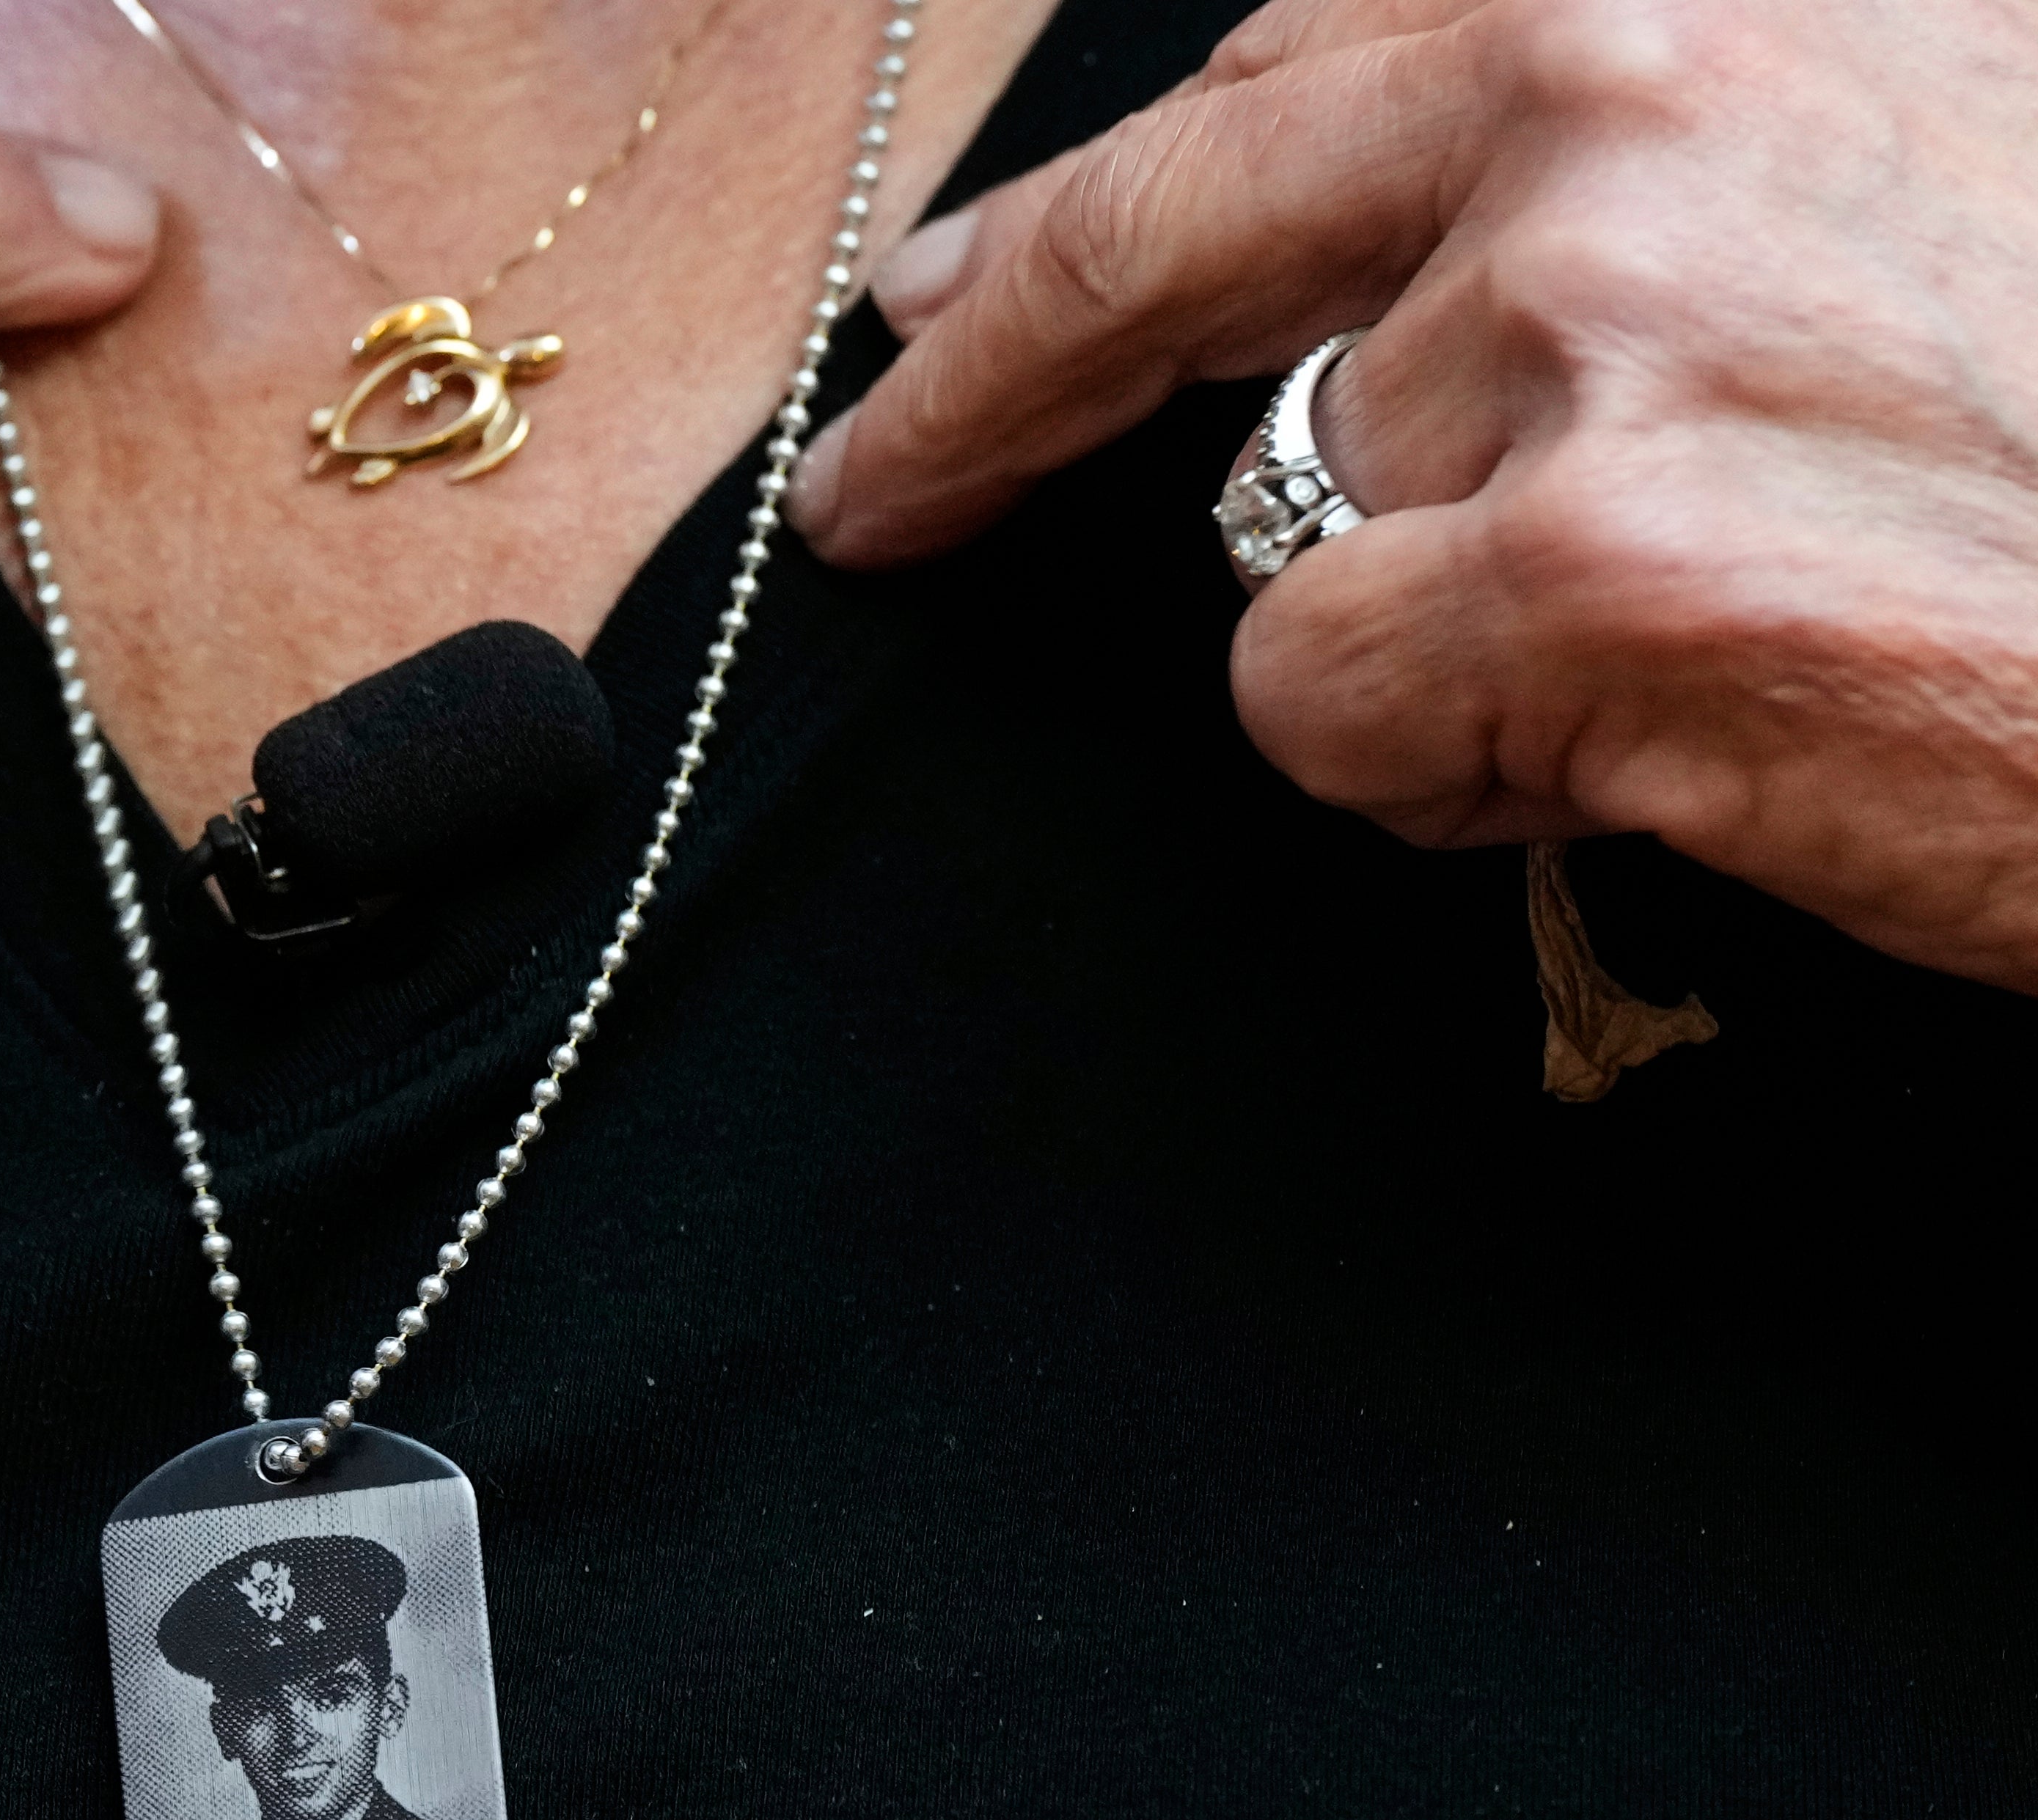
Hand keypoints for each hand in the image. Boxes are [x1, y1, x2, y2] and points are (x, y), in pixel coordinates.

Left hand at [789, 0, 2037, 993]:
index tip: (968, 278)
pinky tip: (1632, 747)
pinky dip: (1430, 761)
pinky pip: (1322, 692)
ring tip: (1676, 641)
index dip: (1118, 179)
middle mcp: (1632, 91)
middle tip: (883, 462)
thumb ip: (1659, 146)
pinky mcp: (1587, 577)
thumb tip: (1397, 227)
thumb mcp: (1925, 151)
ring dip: (1414, 610)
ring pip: (1301, 510)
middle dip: (988, 361)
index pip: (1303, 53)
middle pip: (1174, 224)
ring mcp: (1599, 331)